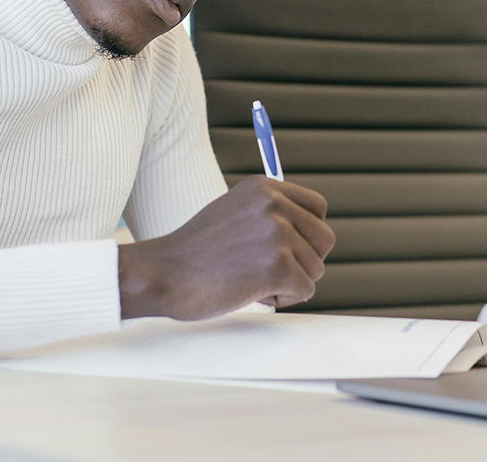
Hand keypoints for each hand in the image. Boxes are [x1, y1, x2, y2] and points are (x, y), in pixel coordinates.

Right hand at [117, 176, 335, 319]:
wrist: (162, 273)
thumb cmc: (195, 252)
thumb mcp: (235, 213)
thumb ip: (270, 214)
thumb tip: (309, 232)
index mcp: (264, 188)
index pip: (318, 207)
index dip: (308, 233)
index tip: (287, 248)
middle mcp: (274, 205)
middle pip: (324, 239)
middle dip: (303, 261)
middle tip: (268, 271)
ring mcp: (277, 234)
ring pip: (316, 268)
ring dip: (289, 282)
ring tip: (251, 279)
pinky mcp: (278, 266)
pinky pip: (305, 290)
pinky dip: (282, 299)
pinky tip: (252, 292)